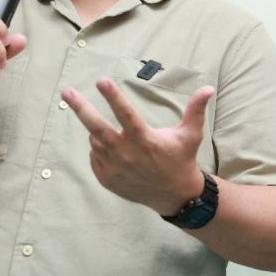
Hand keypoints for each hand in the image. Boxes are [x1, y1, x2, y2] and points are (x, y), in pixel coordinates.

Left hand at [62, 78, 214, 214]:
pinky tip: (110, 147)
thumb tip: (208, 87)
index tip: (101, 80)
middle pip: (97, 127)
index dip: (113, 96)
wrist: (174, 195)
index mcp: (145, 140)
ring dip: (97, 130)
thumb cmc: (181, 159)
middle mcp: (127, 155)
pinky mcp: (107, 180)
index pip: (125, 114)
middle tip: (67, 91)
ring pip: (96, 141)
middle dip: (81, 108)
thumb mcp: (191, 135)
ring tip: (110, 129)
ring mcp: (115, 169)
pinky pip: (95, 157)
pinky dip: (99, 148)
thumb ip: (196, 110)